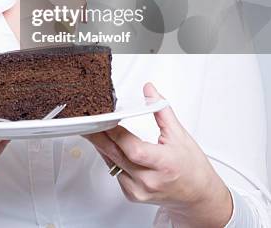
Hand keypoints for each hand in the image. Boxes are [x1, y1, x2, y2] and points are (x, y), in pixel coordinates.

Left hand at [83, 83, 232, 227]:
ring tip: (94, 130)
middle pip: (117, 155)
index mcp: (164, 164)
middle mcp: (150, 180)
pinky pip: (115, 172)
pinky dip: (110, 157)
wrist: (197, 195)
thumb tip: (150, 90)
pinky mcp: (133, 195)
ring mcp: (140, 190)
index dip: (117, 134)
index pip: (134, 150)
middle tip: (89, 121)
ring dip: (102, 145)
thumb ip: (161, 110)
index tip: (106, 119)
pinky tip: (108, 146)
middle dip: (100, 136)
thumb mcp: (180, 134)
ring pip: (112, 164)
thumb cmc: (191, 167)